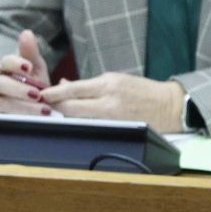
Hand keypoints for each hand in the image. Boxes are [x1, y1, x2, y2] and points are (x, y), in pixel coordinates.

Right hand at [0, 29, 52, 115]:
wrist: (34, 109)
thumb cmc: (34, 85)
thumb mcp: (36, 69)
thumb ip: (30, 52)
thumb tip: (26, 33)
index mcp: (3, 69)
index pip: (4, 62)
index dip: (15, 63)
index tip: (29, 67)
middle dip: (19, 89)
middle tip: (38, 94)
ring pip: (3, 104)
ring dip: (24, 107)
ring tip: (44, 111)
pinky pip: (5, 120)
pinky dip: (22, 120)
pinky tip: (37, 121)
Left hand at [39, 73, 184, 131]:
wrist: (169, 106)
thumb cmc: (140, 90)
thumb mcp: (114, 80)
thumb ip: (88, 85)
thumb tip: (64, 83)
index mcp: (108, 84)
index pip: (74, 89)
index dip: (55, 93)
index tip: (41, 95)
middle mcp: (109, 101)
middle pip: (72, 108)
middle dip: (57, 108)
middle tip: (46, 107)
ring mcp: (112, 118)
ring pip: (80, 121)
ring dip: (69, 118)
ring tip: (60, 115)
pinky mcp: (117, 130)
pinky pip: (93, 128)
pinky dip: (83, 125)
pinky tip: (78, 124)